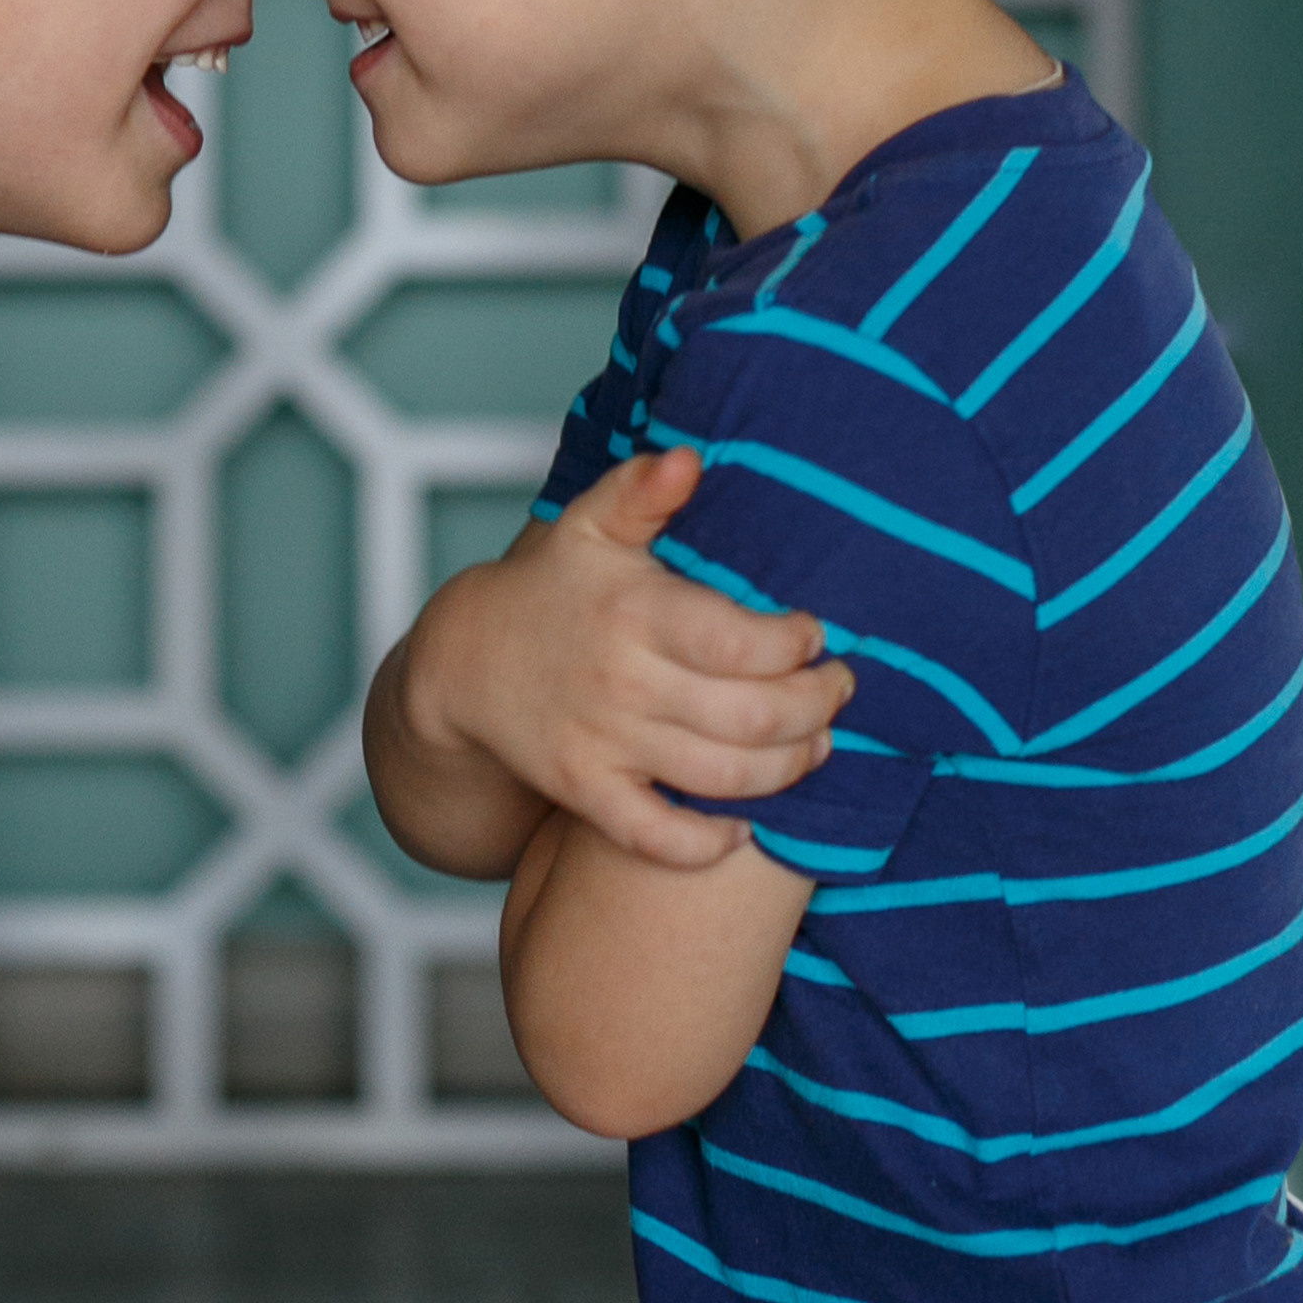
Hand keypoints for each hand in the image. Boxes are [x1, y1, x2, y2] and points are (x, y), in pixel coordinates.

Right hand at [378, 446, 851, 872]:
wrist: (464, 662)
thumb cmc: (548, 590)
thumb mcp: (587, 525)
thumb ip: (640, 492)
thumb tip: (689, 459)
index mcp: (633, 611)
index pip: (740, 639)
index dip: (795, 644)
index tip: (814, 634)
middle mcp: (622, 681)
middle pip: (750, 715)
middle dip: (815, 709)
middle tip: (838, 692)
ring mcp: (603, 743)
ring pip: (722, 777)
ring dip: (788, 769)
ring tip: (815, 745)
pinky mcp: (585, 791)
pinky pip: (655, 837)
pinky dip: (707, 843)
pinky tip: (744, 827)